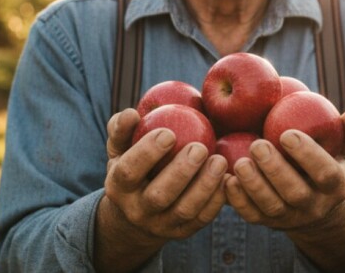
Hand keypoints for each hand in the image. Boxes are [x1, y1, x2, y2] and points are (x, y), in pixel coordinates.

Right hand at [100, 108, 227, 241]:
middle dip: (181, 171)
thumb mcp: (120, 148)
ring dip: (205, 185)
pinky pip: (202, 218)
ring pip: (184, 210)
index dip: (147, 153)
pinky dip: (216, 199)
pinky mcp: (182, 232)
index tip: (169, 132)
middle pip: (159, 196)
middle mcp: (137, 210)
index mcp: (118, 186)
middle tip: (200, 147)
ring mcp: (160, 225)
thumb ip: (122, 129)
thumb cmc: (132, 163)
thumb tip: (131, 113)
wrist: (136, 211)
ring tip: (219, 160)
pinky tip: (227, 178)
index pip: (129, 171)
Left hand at [225, 108, 344, 231]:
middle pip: (295, 193)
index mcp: (335, 186)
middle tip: (257, 145)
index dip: (308, 155)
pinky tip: (227, 179)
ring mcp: (289, 217)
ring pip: (271, 206)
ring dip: (254, 185)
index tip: (288, 133)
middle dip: (275, 170)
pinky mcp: (267, 221)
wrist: (315, 205)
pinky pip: (251, 215)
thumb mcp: (344, 151)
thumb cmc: (327, 163)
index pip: (325, 173)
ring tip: (239, 162)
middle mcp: (314, 205)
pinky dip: (237, 200)